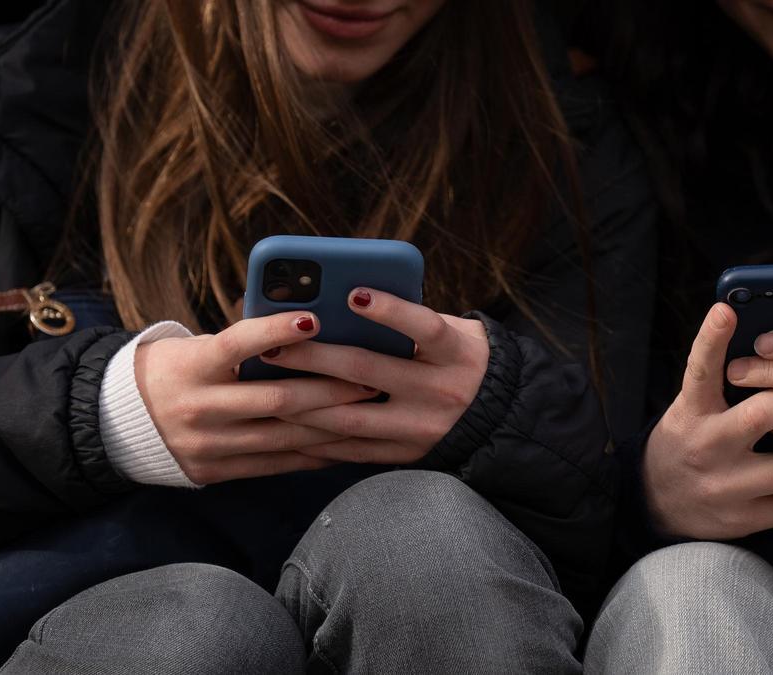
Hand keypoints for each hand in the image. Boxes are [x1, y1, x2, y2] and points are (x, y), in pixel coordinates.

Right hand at [135, 312, 375, 483]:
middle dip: (330, 390)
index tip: (314, 319)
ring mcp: (209, 445)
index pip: (236, 344)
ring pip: (284, 436)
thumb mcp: (196, 347)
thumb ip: (244, 343)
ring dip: (333, 425)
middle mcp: (199, 408)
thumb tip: (307, 323)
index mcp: (192, 367)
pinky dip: (314, 454)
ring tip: (368, 412)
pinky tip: (345, 444)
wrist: (123, 423)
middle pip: (276, 400)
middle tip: (369, 378)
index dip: (275, 332)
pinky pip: (277, 464)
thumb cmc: (177, 369)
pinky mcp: (218, 471)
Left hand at [267, 288, 489, 464]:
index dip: (390, 311)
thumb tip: (346, 300)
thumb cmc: (463, 358)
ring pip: (352, 417)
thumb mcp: (454, 331)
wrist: (503, 417)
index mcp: (456, 353)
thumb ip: (411, 319)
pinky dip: (318, 437)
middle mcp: (441, 390)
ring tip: (269, 385)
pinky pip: (354, 449)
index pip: (424, 328)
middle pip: (370, 371)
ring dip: (304, 402)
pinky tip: (288, 424)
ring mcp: (423, 428)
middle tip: (276, 346)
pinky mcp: (408, 454)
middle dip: (316, 358)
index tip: (353, 295)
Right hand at [644, 303, 772, 539]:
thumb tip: (766, 339)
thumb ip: (719, 378)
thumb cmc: (687, 438)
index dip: (712, 339)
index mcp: (691, 413)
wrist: (656, 502)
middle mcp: (707, 447)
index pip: (699, 371)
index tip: (727, 310)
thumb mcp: (690, 404)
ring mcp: (727, 487)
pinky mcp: (744, 519)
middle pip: (763, 413)